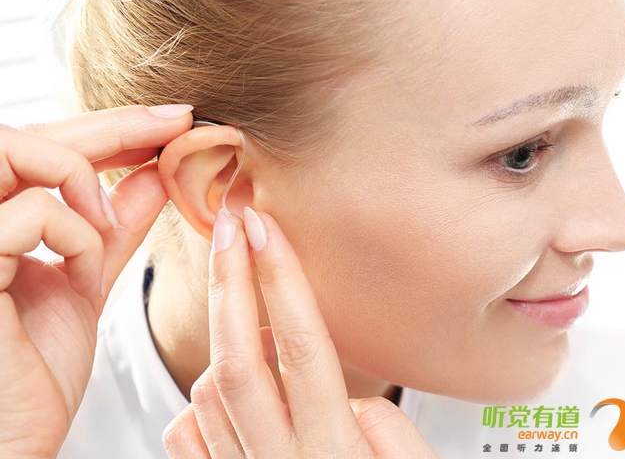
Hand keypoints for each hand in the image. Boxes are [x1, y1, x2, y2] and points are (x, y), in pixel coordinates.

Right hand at [0, 105, 192, 458]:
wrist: (14, 436)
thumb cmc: (35, 368)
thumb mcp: (83, 280)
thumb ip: (112, 227)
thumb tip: (153, 174)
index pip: (44, 145)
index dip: (109, 126)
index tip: (170, 120)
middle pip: (27, 133)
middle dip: (111, 125)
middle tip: (172, 125)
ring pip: (13, 149)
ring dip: (81, 180)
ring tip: (104, 227)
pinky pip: (27, 214)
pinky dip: (73, 234)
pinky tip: (81, 270)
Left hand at [163, 208, 440, 457]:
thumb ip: (394, 441)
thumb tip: (361, 403)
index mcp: (335, 457)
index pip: (301, 348)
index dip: (282, 282)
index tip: (266, 230)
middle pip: (241, 358)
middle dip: (232, 281)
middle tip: (229, 226)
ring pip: (208, 393)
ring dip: (224, 342)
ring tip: (246, 314)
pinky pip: (191, 434)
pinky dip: (202, 399)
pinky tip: (230, 394)